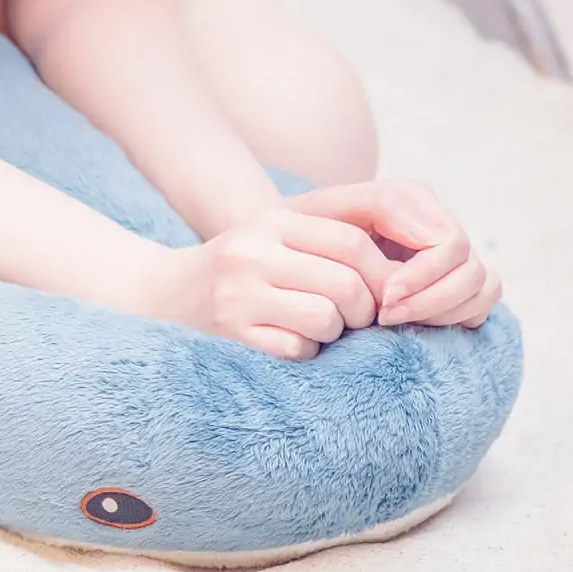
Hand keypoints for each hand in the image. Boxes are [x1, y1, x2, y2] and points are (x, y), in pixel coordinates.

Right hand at [136, 204, 399, 359]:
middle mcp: (251, 251)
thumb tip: (408, 259)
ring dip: (335, 332)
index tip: (387, 294)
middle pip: (346, 283)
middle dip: (365, 309)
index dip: (382, 273)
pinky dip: (305, 352)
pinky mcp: (232, 336)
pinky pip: (299, 351)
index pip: (351, 240)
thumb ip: (334, 231)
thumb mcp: (279, 231)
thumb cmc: (243, 266)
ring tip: (319, 328)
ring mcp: (238, 295)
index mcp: (270, 219)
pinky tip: (289, 342)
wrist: (164, 296)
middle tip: (357, 318)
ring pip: (327, 318)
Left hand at [289, 178, 501, 329]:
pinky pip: (485, 295)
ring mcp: (449, 248)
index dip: (423, 277)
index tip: (385, 300)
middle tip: (386, 316)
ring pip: (483, 283)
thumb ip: (361, 231)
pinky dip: (462, 313)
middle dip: (432, 299)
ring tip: (399, 320)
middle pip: (470, 267)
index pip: (448, 244)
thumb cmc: (301, 228)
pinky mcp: (454, 275)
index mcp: (409, 198)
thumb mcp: (318, 218)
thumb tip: (399, 276)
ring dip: (445, 310)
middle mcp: (436, 219)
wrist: (291, 239)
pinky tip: (420, 322)